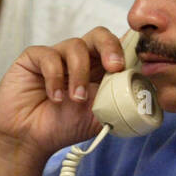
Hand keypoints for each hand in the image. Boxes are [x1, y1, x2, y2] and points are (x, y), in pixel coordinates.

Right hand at [0, 28, 127, 159]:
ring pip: (76, 46)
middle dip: (110, 47)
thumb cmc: (64, 127)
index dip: (127, 50)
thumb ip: (119, 102)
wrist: (30, 139)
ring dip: (80, 73)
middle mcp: (79, 59)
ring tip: (76, 99)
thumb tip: (145, 96)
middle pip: (99, 35)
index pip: (117, 48)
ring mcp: (57, 56)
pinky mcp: (34, 58)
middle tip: (115, 67)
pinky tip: (54, 98)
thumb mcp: (100, 117)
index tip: (136, 65)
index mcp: (99, 71)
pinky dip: (55, 78)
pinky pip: (49, 56)